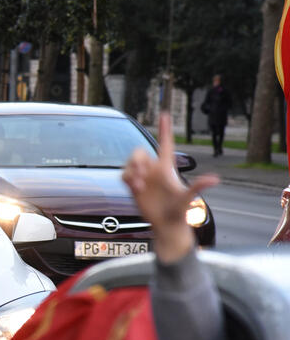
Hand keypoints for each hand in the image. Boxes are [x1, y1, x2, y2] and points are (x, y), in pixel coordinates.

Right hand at [122, 113, 218, 262]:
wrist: (165, 224)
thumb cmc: (178, 211)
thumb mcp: (187, 197)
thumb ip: (198, 186)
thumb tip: (215, 179)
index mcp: (166, 167)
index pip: (165, 143)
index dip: (165, 129)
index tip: (165, 114)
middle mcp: (154, 170)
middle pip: (139, 152)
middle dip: (136, 159)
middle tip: (141, 172)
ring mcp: (143, 177)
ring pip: (130, 163)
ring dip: (132, 171)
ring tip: (139, 185)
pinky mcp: (134, 186)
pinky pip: (124, 174)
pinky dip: (127, 179)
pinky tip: (135, 188)